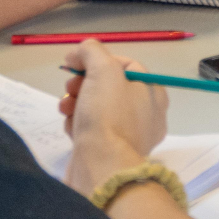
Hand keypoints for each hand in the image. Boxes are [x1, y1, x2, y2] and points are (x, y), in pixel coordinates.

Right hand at [59, 41, 169, 193]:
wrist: (101, 167)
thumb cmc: (107, 115)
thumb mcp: (102, 69)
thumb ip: (91, 51)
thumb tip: (78, 53)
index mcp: (153, 93)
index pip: (126, 65)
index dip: (99, 60)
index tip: (77, 64)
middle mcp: (146, 114)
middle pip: (109, 87)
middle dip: (83, 83)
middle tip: (70, 88)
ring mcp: (128, 135)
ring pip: (97, 108)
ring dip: (76, 103)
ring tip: (65, 108)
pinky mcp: (110, 153)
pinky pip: (92, 130)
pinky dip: (78, 125)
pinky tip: (71, 128)